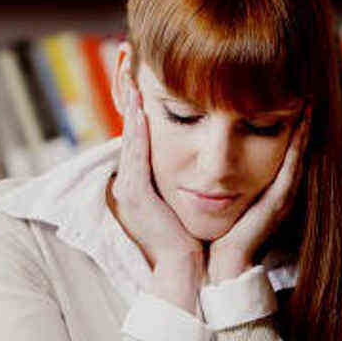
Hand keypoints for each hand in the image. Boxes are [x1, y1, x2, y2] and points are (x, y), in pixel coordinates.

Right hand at [110, 78, 203, 308]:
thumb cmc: (198, 240)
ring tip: (135, 83)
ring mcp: (131, 189)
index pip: (143, 139)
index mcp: (145, 185)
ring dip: (131, 110)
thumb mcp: (193, 203)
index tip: (147, 84)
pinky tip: (141, 112)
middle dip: (132, 101)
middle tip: (131, 69)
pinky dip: (136, 132)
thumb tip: (210, 159)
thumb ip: (194, 180)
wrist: (192, 271)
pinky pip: (134, 156)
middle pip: (132, 133)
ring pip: (130, 139)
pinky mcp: (135, 195)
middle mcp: (132, 183)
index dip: (143, 112)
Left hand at [208, 114, 307, 282]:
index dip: (286, 130)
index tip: (289, 103)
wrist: (219, 264)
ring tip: (307, 106)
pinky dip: (299, 150)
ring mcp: (282, 198)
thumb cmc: (214, 233)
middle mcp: (279, 192)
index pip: (282, 154)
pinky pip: (292, 171)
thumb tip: (207, 160)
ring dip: (304, 133)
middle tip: (305, 99)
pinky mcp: (278, 204)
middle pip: (296, 153)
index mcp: (266, 190)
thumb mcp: (218, 198)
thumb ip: (220, 180)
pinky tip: (301, 130)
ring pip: (298, 158)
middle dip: (301, 127)